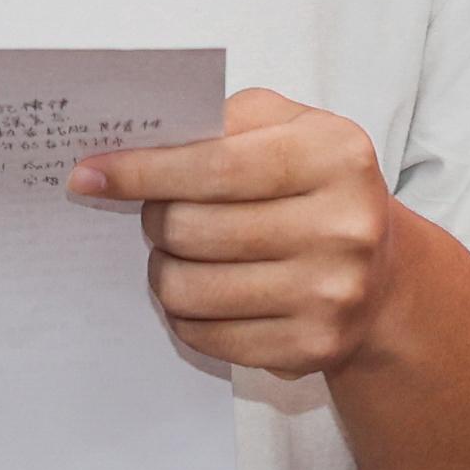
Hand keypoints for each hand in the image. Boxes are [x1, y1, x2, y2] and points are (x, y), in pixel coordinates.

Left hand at [72, 87, 398, 380]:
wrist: (380, 273)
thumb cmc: (313, 183)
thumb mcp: (287, 126)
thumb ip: (222, 121)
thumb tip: (135, 144)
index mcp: (335, 155)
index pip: (214, 165)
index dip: (142, 171)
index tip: (89, 175)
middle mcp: (343, 226)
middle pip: (194, 229)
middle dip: (153, 220)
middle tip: (153, 214)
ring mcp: (331, 294)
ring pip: (191, 288)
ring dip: (162, 270)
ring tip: (172, 254)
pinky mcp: (312, 347)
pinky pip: (209, 336)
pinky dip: (185, 315)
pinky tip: (198, 294)